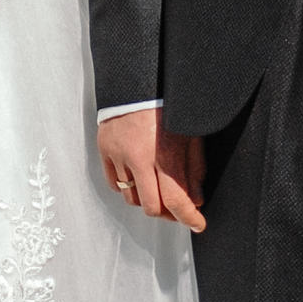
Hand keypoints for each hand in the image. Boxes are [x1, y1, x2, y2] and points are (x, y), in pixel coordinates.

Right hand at [96, 107, 205, 231]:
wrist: (137, 78)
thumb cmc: (167, 103)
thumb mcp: (190, 132)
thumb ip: (194, 167)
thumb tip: (197, 198)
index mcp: (162, 153)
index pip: (175, 200)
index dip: (189, 217)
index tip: (198, 224)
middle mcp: (138, 158)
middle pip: (151, 207)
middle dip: (168, 214)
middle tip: (178, 210)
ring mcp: (118, 155)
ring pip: (131, 198)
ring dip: (147, 199)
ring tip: (158, 188)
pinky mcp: (104, 149)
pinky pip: (114, 183)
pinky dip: (127, 187)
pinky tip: (139, 179)